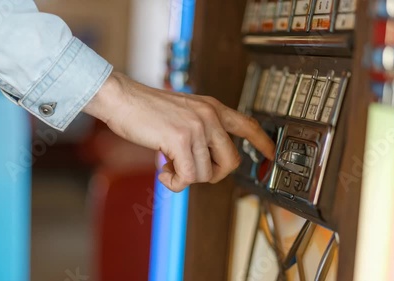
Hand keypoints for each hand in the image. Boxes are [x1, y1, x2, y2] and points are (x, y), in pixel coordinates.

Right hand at [83, 72, 274, 191]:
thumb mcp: (184, 112)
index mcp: (213, 108)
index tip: (271, 154)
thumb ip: (203, 129)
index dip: (263, 142)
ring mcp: (197, 127)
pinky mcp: (181, 140)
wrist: (122, 99)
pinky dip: (175, 182)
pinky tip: (163, 171)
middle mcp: (210, 116)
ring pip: (207, 174)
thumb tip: (210, 161)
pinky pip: (188, 178)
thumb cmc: (147, 109)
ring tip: (170, 165)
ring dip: (187, 177)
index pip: (248, 125)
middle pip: (231, 162)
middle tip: (193, 171)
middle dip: (214, 175)